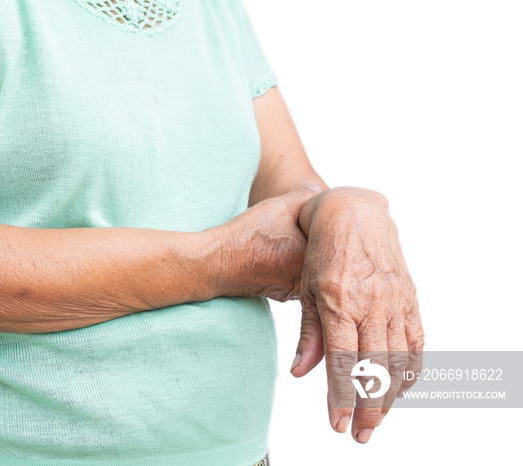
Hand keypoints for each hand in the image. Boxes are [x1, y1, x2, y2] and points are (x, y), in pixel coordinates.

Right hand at [214, 184, 321, 300]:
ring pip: (306, 267)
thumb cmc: (250, 234)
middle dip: (314, 240)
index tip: (316, 216)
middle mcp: (308, 280)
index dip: (327, 224)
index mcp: (315, 259)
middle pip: (321, 256)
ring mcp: (293, 291)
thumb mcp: (281, 205)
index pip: (332, 240)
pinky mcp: (279, 294)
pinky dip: (286, 265)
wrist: (217, 262)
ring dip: (300, 254)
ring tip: (287, 239)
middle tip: (303, 225)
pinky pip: (292, 276)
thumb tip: (319, 192)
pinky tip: (275, 253)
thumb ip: (306, 195)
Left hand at [292, 187, 424, 442]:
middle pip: (375, 368)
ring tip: (379, 419)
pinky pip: (415, 338)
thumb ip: (308, 334)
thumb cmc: (321, 251)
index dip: (342, 398)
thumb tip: (301, 374)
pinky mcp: (408, 295)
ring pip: (398, 358)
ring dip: (391, 395)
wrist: (352, 210)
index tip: (338, 424)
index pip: (344, 363)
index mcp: (340, 302)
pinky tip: (403, 386)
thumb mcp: (306, 289)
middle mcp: (371, 304)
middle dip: (369, 408)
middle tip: (361, 435)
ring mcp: (393, 299)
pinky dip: (412, 366)